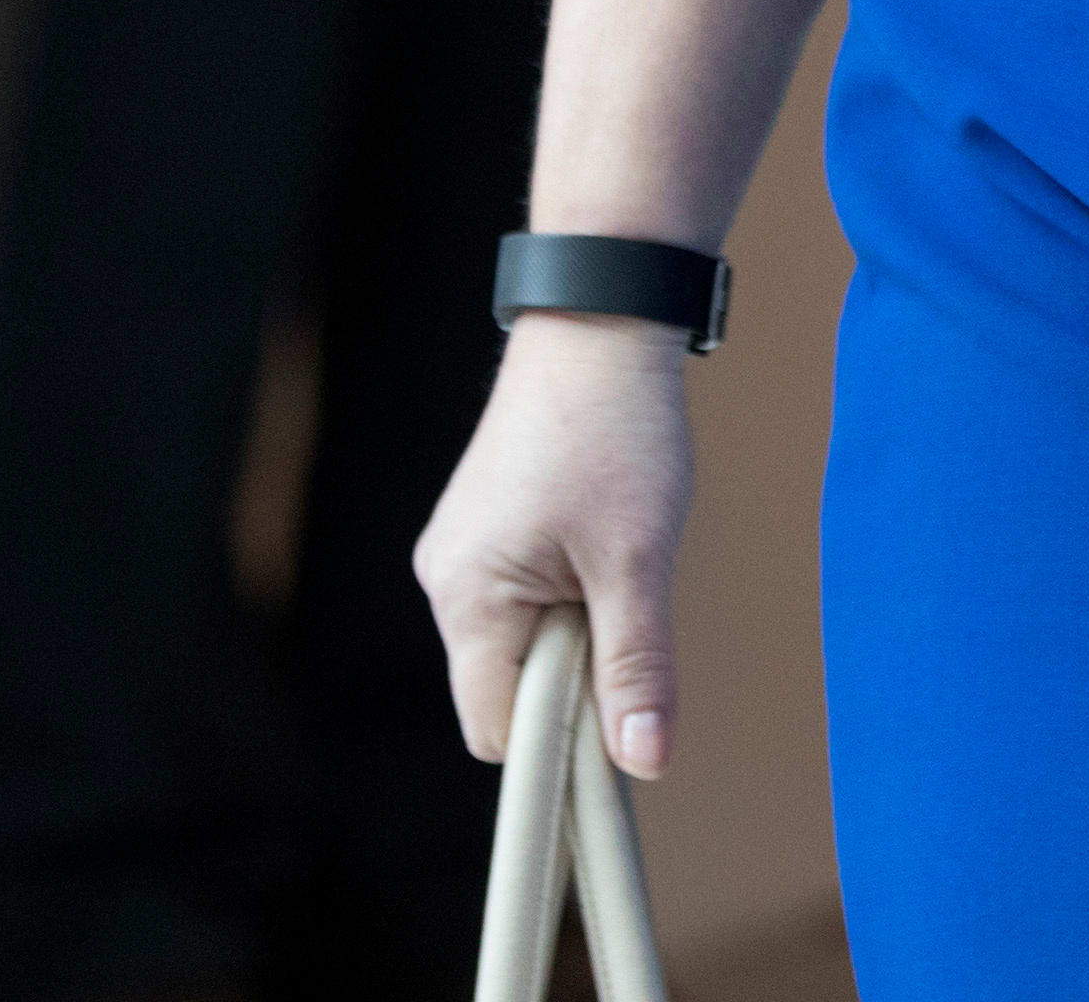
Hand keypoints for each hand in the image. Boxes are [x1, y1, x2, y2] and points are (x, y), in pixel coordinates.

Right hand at [418, 317, 701, 778]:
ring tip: (616, 564)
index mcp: (467, 597)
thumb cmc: (617, 433)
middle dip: (568, 681)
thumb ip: (636, 667)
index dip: (559, 743)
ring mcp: (460, 553)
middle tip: (628, 614)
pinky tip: (601, 545)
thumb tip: (643, 763)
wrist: (600, 324)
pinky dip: (564, 598)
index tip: (621, 715)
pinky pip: (519, 602)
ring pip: (516, 645)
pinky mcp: (484, 530)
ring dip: (571, 633)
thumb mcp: (639, 560)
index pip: (496, 728)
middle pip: (503, 692)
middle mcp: (445, 581)